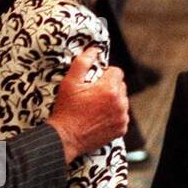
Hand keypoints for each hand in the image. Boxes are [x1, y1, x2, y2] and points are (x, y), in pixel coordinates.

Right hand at [46, 47, 127, 162]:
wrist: (65, 138)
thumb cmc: (66, 110)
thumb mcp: (70, 82)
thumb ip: (83, 62)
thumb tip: (94, 49)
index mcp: (110, 89)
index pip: (117, 72)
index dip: (105, 74)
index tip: (94, 82)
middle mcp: (120, 103)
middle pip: (121, 86)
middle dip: (109, 88)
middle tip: (92, 95)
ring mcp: (122, 117)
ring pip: (122, 102)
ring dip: (112, 102)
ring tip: (95, 108)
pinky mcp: (121, 129)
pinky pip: (122, 116)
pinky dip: (113, 116)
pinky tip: (99, 118)